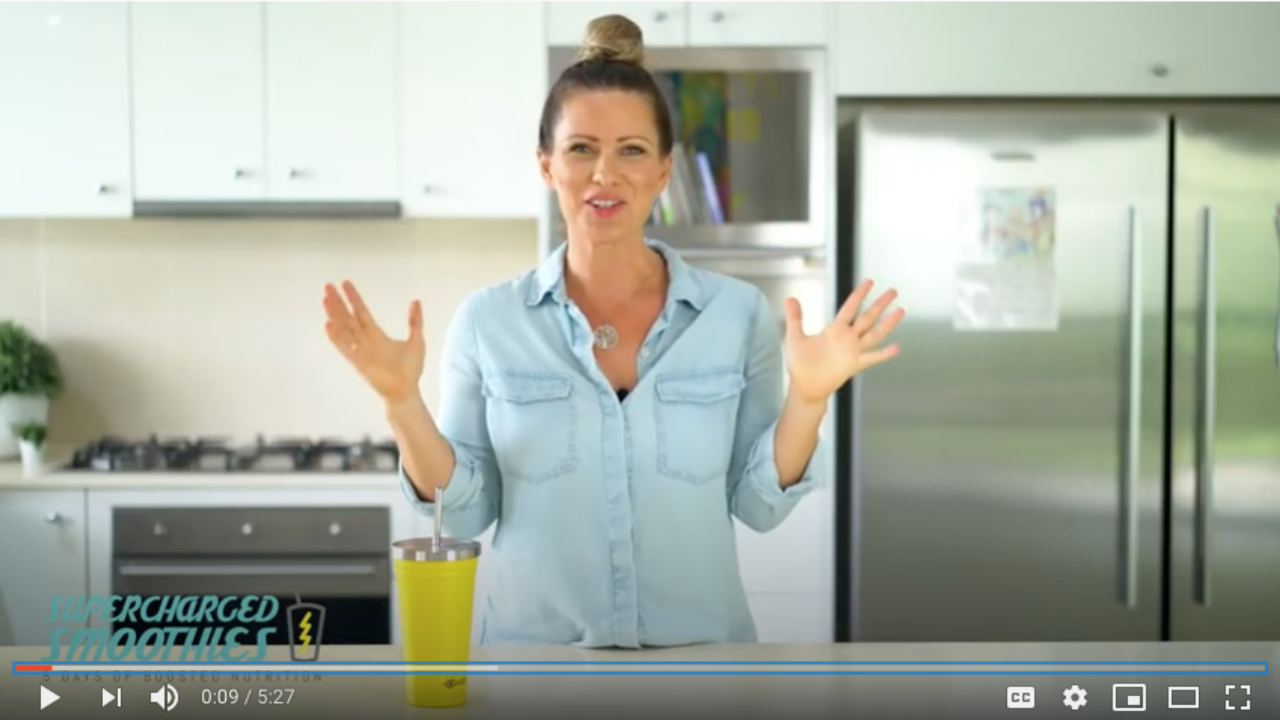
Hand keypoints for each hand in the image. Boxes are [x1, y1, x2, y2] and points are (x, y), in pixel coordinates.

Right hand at [322, 281, 424, 404]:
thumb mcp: (416, 340)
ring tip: (325, 299)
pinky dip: (336, 336)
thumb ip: (414, 321)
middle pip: (347, 317)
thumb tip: (415, 301)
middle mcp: (365, 341)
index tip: (345, 283)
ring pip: (343, 328)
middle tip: (327, 286)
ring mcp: (360, 351)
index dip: (353, 298)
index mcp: (376, 335)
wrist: (406, 391)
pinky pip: (344, 347)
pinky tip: (328, 324)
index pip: (361, 312)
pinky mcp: (358, 362)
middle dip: (337, 302)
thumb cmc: (410, 369)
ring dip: (334, 314)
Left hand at [783, 280, 903, 404]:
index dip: (860, 294)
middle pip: (868, 317)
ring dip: (887, 323)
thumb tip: (789, 298)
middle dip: (880, 304)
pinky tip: (896, 347)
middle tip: (892, 291)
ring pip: (874, 334)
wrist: (805, 386)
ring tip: (900, 311)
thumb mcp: (795, 337)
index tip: (869, 282)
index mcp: (834, 330)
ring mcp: (852, 351)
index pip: (850, 307)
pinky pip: (872, 358)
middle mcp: (846, 339)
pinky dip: (884, 354)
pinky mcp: (854, 365)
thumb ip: (795, 317)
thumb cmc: (800, 364)